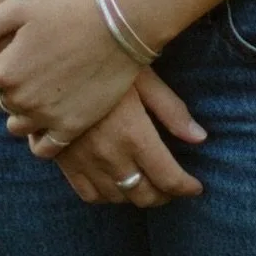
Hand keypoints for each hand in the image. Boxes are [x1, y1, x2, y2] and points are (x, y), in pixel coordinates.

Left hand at [0, 0, 140, 147]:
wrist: (121, 24)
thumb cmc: (71, 7)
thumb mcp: (23, 4)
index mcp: (4, 70)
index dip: (4, 61)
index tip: (23, 50)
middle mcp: (20, 99)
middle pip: (3, 102)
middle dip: (14, 88)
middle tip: (38, 68)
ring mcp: (46, 117)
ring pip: (19, 126)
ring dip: (26, 113)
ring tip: (46, 91)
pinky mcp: (71, 128)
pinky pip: (44, 148)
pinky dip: (42, 138)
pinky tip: (52, 118)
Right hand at [55, 69, 206, 207]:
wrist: (55, 58)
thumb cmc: (108, 59)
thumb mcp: (145, 78)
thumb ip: (172, 111)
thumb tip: (200, 138)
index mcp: (134, 134)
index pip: (168, 178)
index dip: (186, 187)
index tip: (196, 187)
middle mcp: (110, 155)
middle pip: (144, 194)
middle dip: (164, 195)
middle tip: (173, 186)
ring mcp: (85, 162)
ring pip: (118, 197)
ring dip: (137, 195)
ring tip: (148, 183)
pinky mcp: (65, 161)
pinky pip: (89, 194)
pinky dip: (107, 195)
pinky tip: (116, 183)